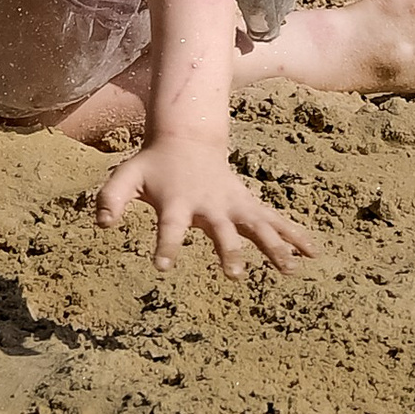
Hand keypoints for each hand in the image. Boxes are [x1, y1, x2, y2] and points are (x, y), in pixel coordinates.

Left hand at [93, 135, 319, 276]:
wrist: (188, 139)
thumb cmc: (154, 164)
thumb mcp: (127, 176)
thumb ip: (112, 197)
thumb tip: (101, 224)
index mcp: (178, 201)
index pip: (170, 225)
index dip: (166, 244)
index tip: (161, 265)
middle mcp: (210, 204)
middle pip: (222, 229)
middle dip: (228, 251)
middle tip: (234, 274)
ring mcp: (232, 204)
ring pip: (257, 226)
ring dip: (273, 245)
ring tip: (291, 269)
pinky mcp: (247, 206)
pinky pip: (274, 221)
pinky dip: (294, 235)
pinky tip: (313, 253)